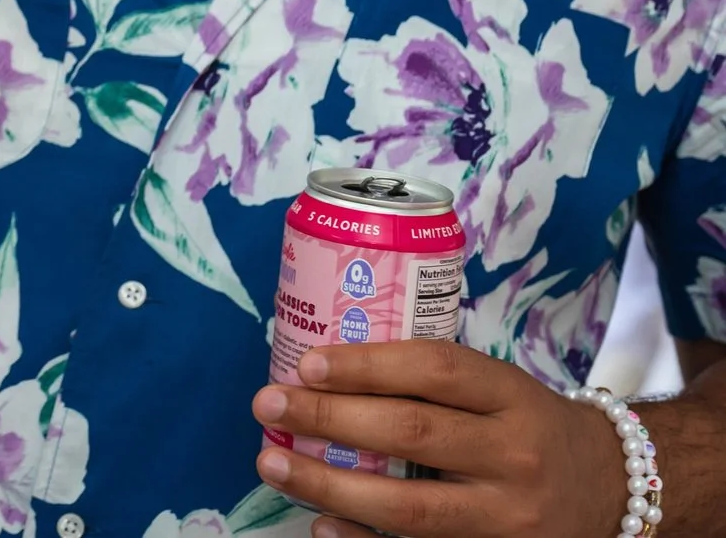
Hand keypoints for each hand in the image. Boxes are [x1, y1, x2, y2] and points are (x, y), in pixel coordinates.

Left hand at [251, 341, 627, 536]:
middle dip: (330, 418)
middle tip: (269, 404)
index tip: (307, 363)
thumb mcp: (501, 389)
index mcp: (514, 398)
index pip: (436, 369)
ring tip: (272, 462)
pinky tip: (320, 524)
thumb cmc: (529, 427)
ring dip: (330, 486)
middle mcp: (516, 456)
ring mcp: (508, 519)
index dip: (367, 365)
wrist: (616, 490)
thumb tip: (320, 370)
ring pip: (410, 507)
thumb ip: (431, 381)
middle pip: (413, 434)